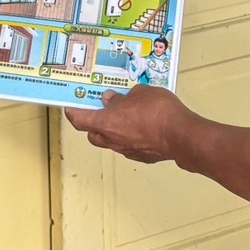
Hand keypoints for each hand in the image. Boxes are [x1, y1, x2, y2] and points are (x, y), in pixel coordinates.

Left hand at [67, 85, 189, 163]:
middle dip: (93, 124)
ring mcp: (127, 150)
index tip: (69, 108)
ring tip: (125, 117)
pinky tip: (141, 127)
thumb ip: (123, 97)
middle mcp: (112, 139)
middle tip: (100, 111)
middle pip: (93, 134)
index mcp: (106, 122)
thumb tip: (112, 100)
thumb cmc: (158, 111)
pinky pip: (129, 146)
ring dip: (113, 131)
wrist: (180, 134)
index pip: (80, 120)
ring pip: (111, 141)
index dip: (72, 113)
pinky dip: (130, 137)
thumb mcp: (139, 93)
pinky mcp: (142, 156)